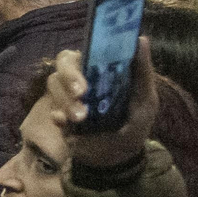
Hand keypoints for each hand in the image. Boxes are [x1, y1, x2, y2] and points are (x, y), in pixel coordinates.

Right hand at [45, 42, 158, 171]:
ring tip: (81, 119)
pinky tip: (68, 126)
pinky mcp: (60, 116)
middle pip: (62, 65)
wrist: (120, 157)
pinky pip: (52, 110)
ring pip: (54, 85)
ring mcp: (67, 97)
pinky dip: (59, 116)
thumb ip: (142, 70)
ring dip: (67, 102)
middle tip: (81, 94)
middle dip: (69, 78)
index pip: (82, 52)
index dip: (83, 56)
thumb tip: (142, 39)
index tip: (88, 70)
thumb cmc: (135, 122)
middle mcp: (80, 79)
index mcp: (99, 70)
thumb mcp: (145, 99)